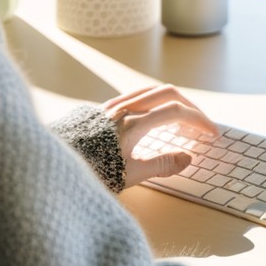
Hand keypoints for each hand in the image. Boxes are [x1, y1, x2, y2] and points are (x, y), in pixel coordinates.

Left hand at [101, 84, 218, 188]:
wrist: (54, 168)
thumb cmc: (90, 172)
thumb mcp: (128, 175)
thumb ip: (161, 165)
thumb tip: (187, 158)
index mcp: (133, 124)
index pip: (176, 112)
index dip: (198, 120)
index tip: (211, 133)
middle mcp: (124, 108)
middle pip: (167, 93)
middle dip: (190, 106)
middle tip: (202, 123)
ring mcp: (112, 106)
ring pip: (150, 91)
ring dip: (171, 100)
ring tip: (182, 117)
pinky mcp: (102, 109)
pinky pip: (135, 95)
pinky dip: (153, 100)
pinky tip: (154, 115)